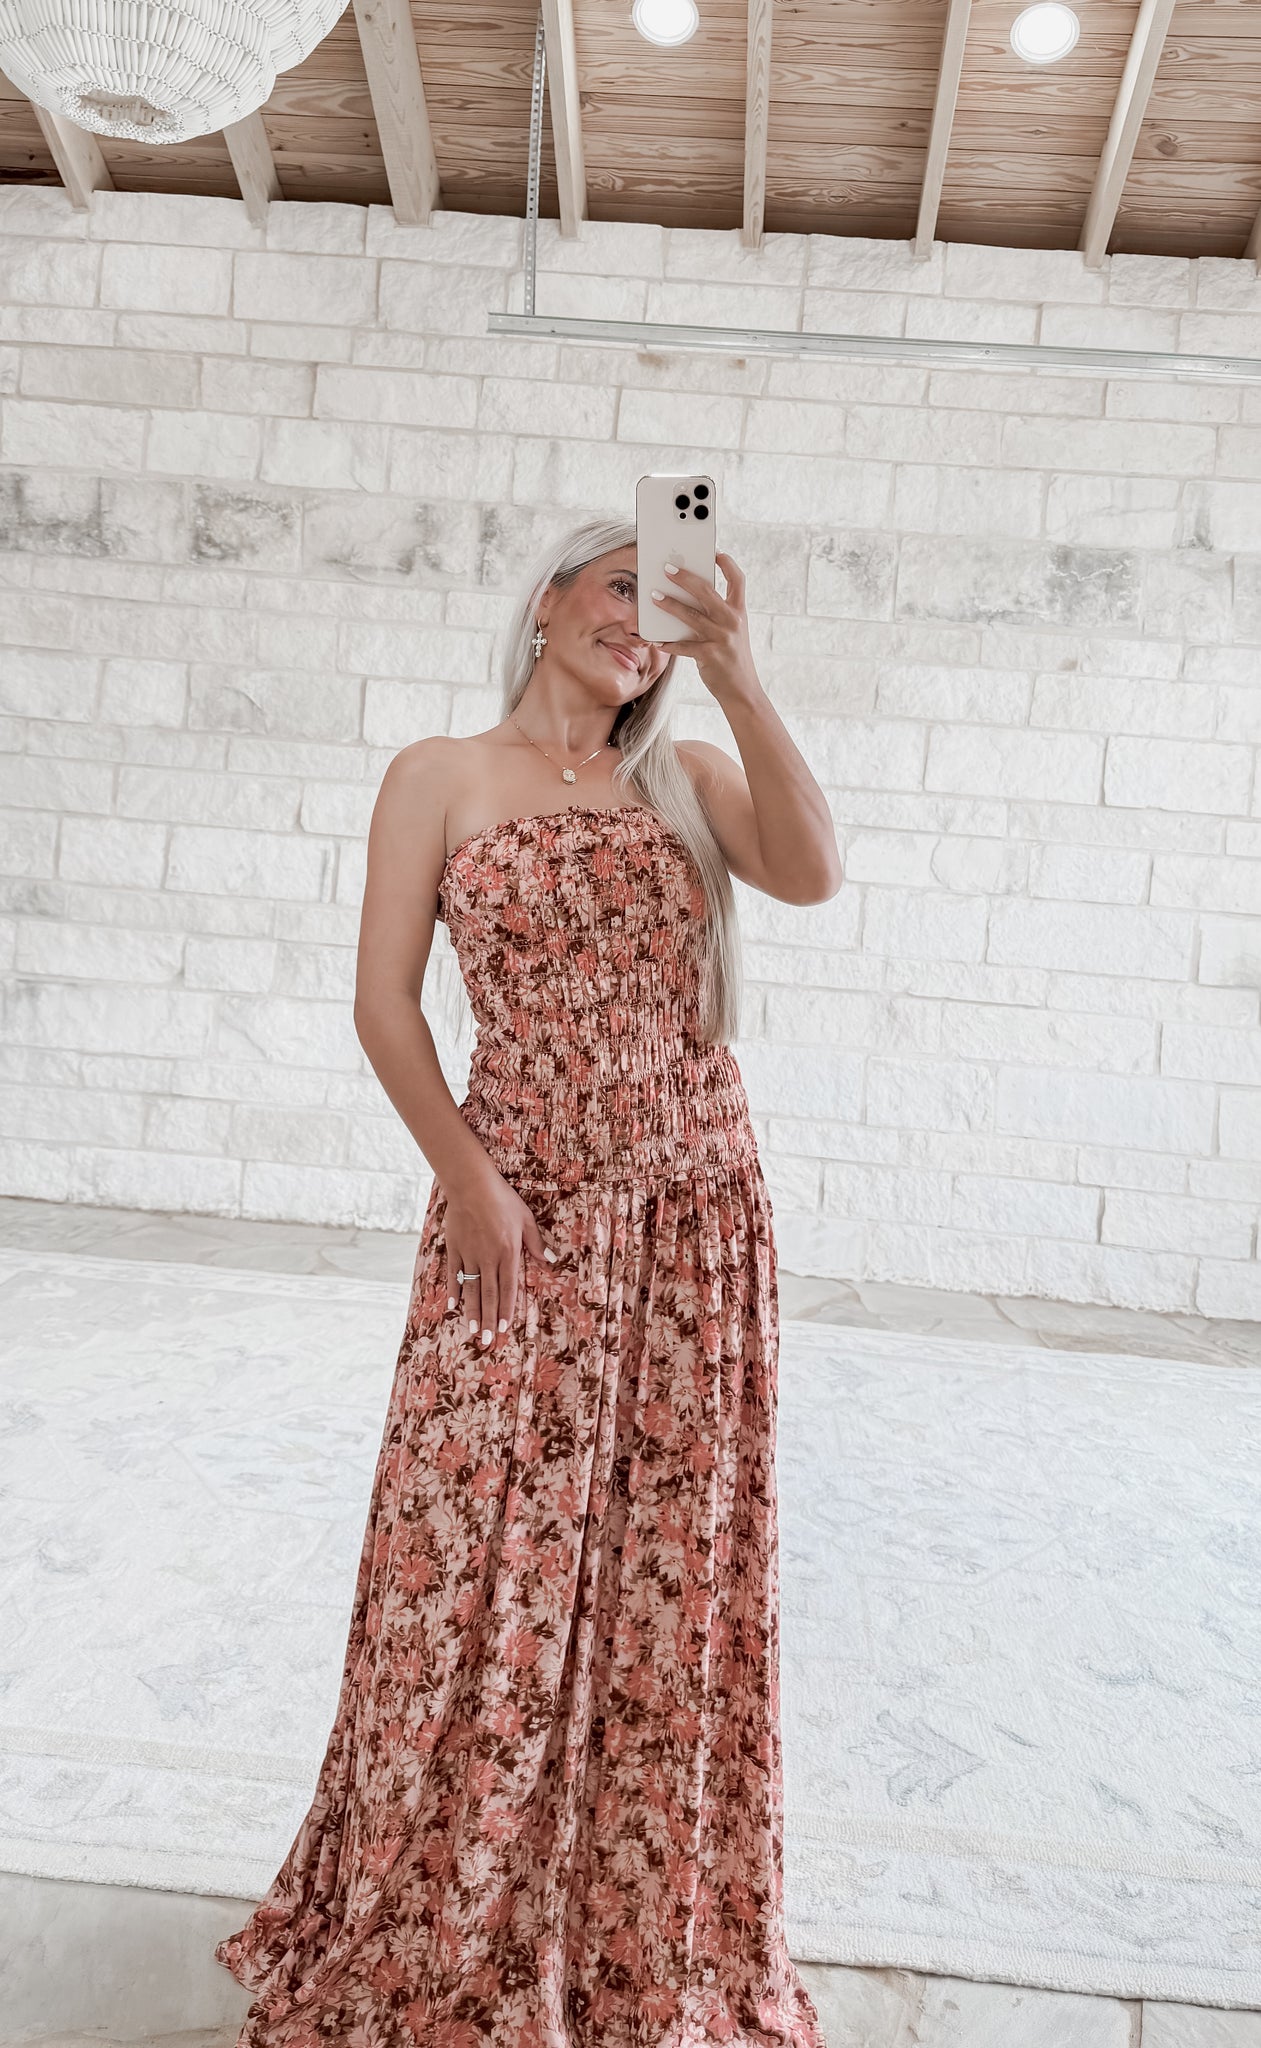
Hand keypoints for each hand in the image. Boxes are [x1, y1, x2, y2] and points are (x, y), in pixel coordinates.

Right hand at [443, 1168, 558, 1349]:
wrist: (472, 1184)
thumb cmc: (503, 1200)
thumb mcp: (527, 1220)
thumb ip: (537, 1244)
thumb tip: (552, 1262)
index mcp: (508, 1253)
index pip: (508, 1288)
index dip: (507, 1310)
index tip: (505, 1328)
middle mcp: (488, 1259)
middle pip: (489, 1295)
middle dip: (489, 1320)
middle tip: (487, 1340)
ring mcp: (469, 1255)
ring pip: (471, 1289)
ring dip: (472, 1312)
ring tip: (473, 1331)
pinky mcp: (454, 1248)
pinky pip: (453, 1274)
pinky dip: (453, 1291)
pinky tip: (452, 1306)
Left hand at [649, 551, 760, 703]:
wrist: (742, 691)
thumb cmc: (731, 658)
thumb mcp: (731, 633)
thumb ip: (715, 615)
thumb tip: (686, 598)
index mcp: (739, 612)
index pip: (738, 580)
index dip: (727, 563)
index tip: (714, 552)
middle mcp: (732, 622)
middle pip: (707, 591)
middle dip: (685, 578)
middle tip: (667, 568)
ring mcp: (722, 638)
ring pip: (691, 616)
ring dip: (669, 605)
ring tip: (653, 597)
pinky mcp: (710, 656)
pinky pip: (684, 647)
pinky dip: (668, 643)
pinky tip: (656, 640)